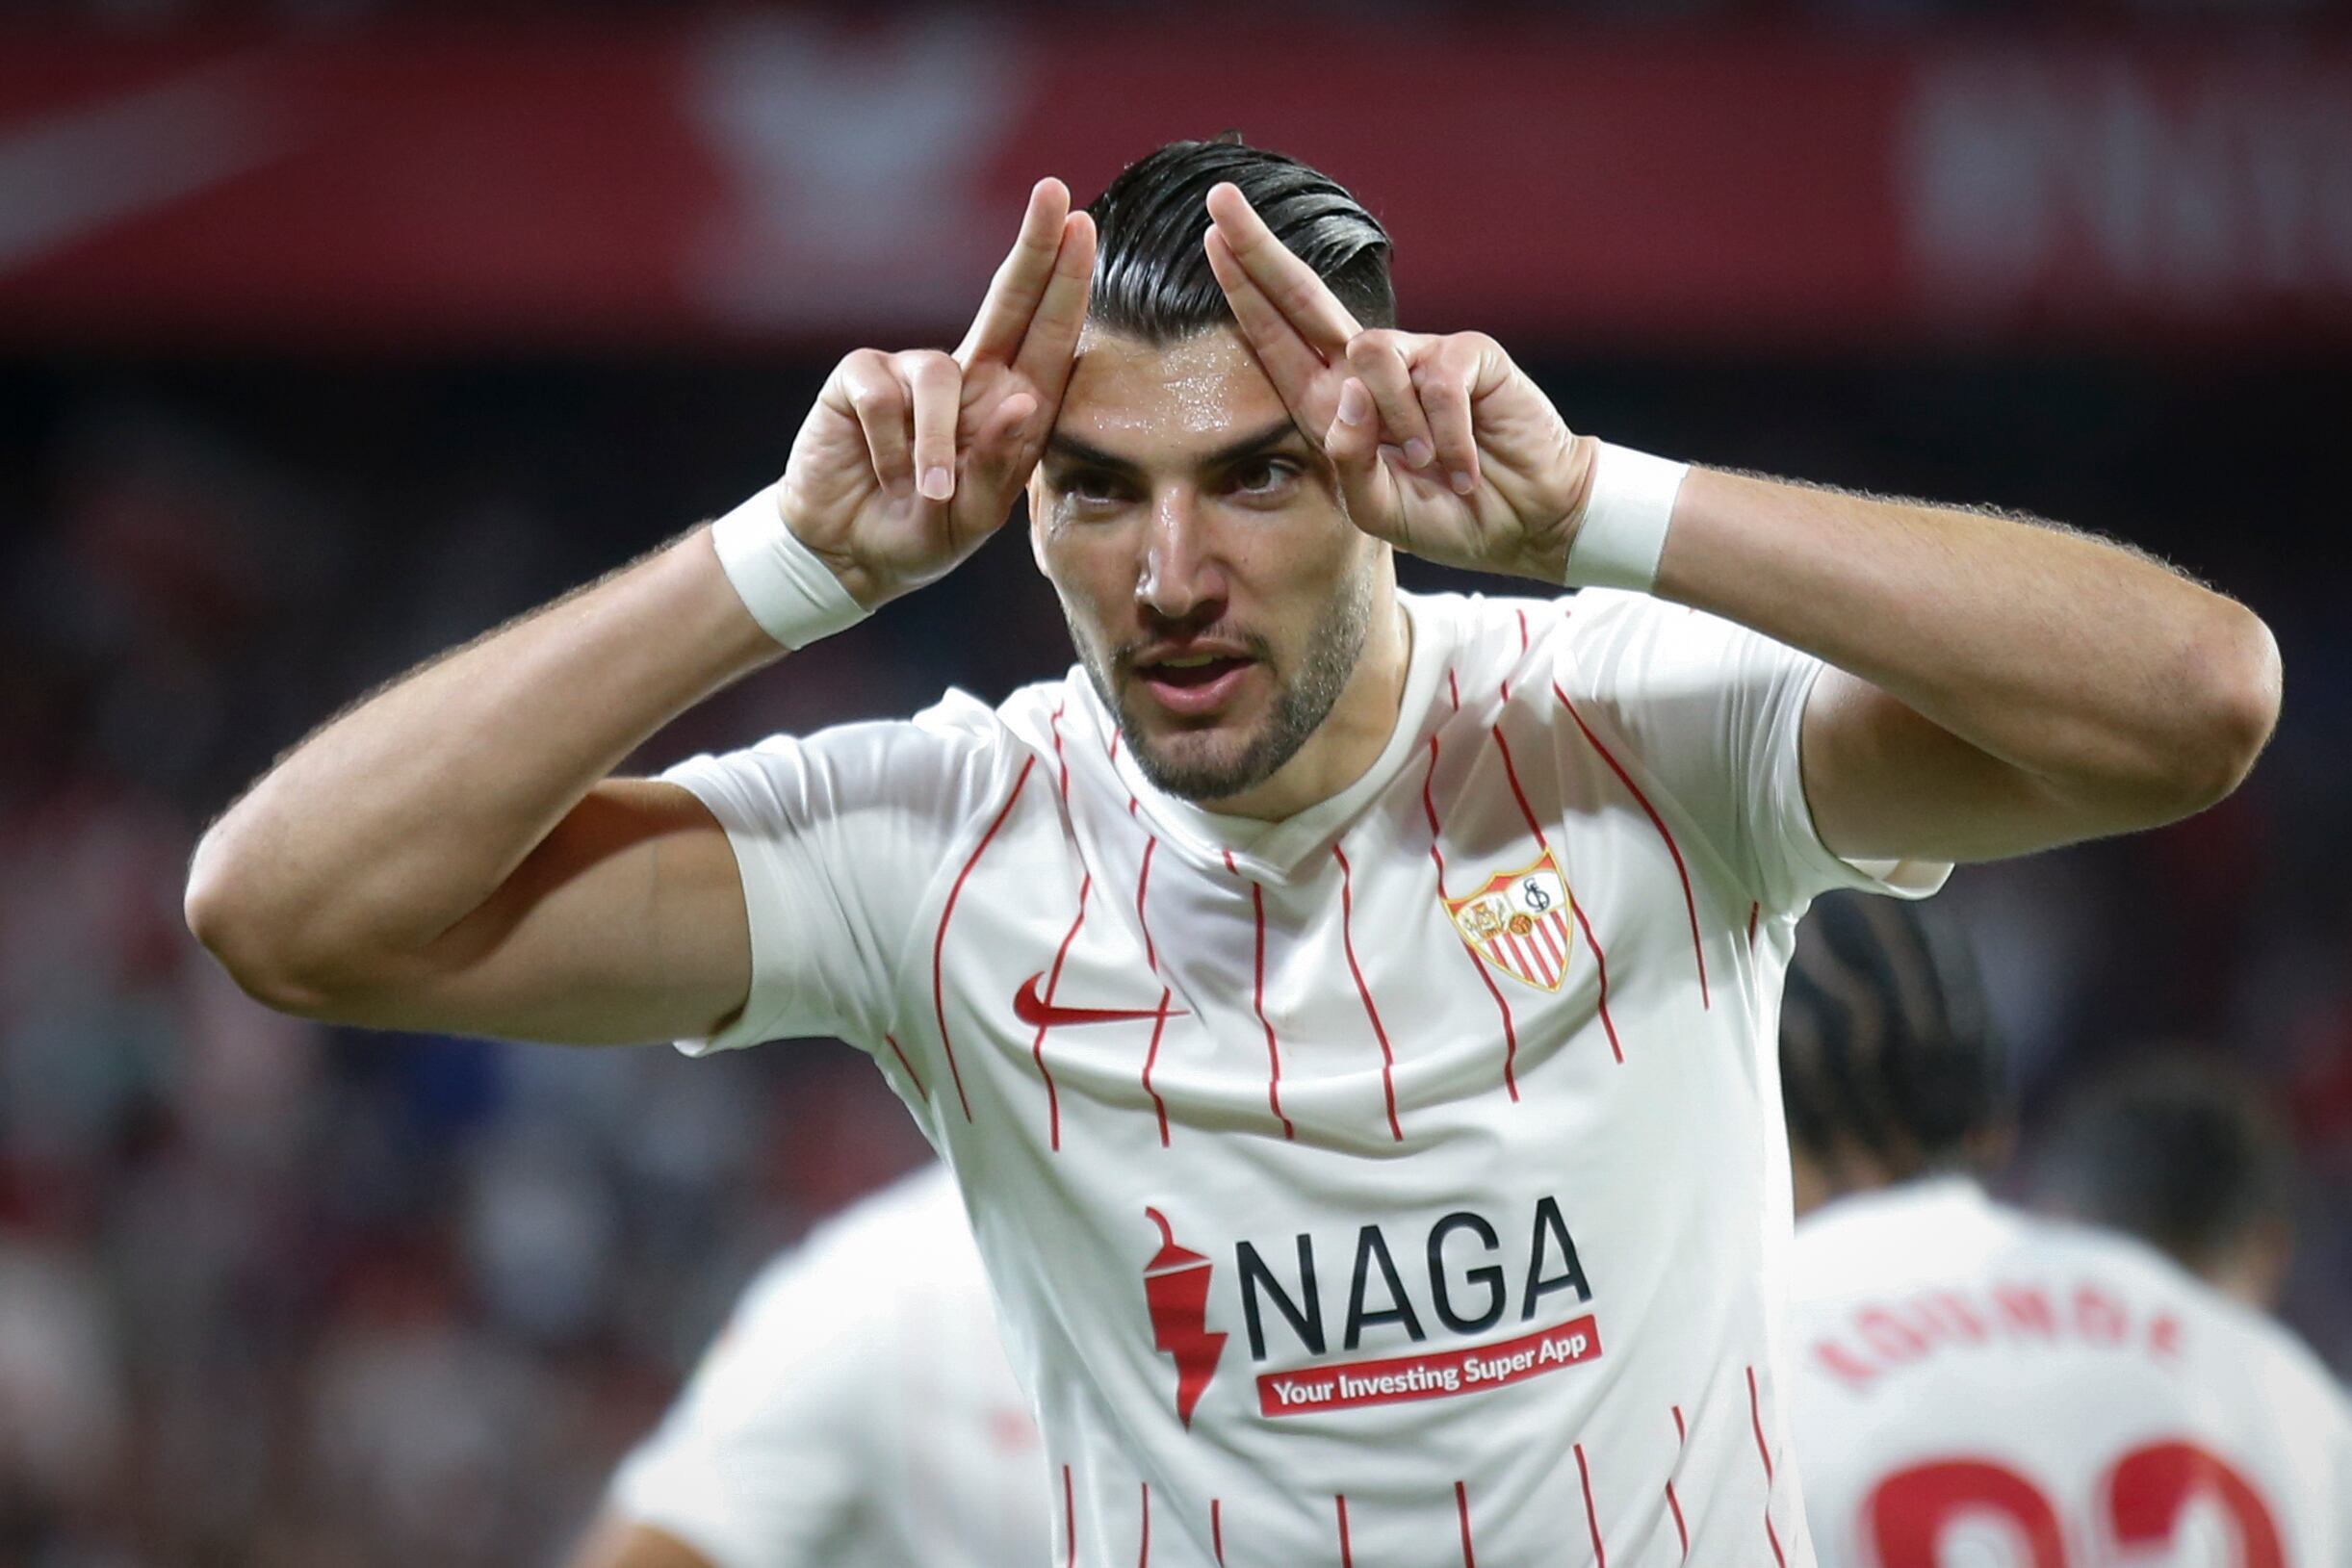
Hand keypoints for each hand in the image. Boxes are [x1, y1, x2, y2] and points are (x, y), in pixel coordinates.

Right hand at [780, 178, 1096, 606]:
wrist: (850, 553)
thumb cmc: (924, 530)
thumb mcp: (975, 516)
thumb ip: (1000, 466)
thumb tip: (1021, 402)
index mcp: (1012, 403)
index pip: (1049, 334)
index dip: (1067, 281)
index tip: (1083, 226)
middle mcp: (969, 376)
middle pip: (1008, 300)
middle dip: (1034, 249)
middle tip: (1055, 195)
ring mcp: (913, 372)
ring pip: (941, 376)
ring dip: (936, 444)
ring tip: (929, 491)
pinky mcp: (862, 380)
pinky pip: (885, 396)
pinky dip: (889, 445)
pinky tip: (882, 472)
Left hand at [1203, 182, 1594, 582]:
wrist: (1524, 522)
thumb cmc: (1446, 513)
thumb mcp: (1378, 509)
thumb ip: (1349, 463)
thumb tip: (1351, 391)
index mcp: (1333, 400)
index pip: (1276, 336)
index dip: (1244, 288)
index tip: (1210, 238)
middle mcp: (1369, 367)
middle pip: (1304, 296)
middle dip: (1259, 250)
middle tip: (1220, 199)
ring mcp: (1417, 354)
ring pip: (1371, 355)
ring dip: (1397, 423)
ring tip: (1427, 465)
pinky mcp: (1466, 355)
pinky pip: (1435, 383)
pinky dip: (1448, 437)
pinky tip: (1464, 466)